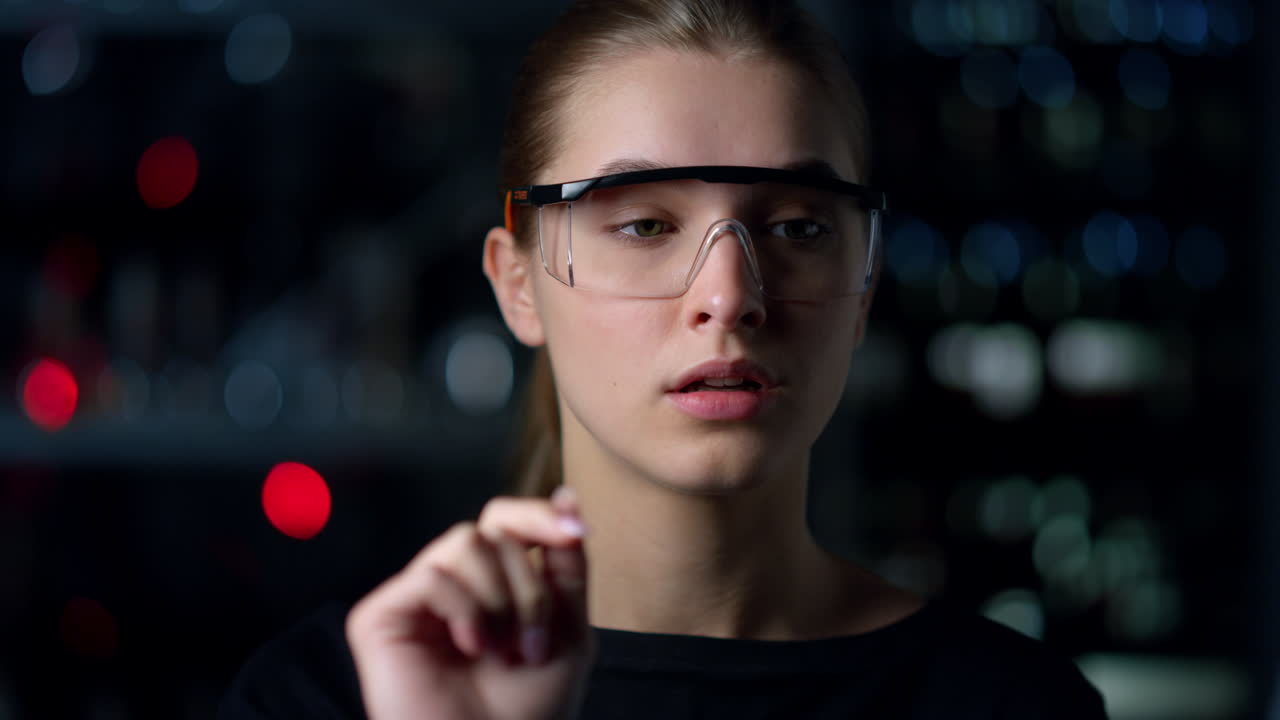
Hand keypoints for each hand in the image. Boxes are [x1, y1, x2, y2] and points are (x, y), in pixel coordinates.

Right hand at [346, 487, 592, 719]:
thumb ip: (566, 566)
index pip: (506, 522)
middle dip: (529, 584)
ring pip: (465, 541)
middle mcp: (451, 584)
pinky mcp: (379, 616)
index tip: (576, 530)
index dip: (540, 516)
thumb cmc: (527, 711)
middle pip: (493, 528)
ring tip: (501, 649)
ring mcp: (414, 598)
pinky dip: (465, 609)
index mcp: (490, 585)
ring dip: (501, 596)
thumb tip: (567, 497)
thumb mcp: (568, 629)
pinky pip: (432, 575)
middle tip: (532, 644)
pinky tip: (470, 647)